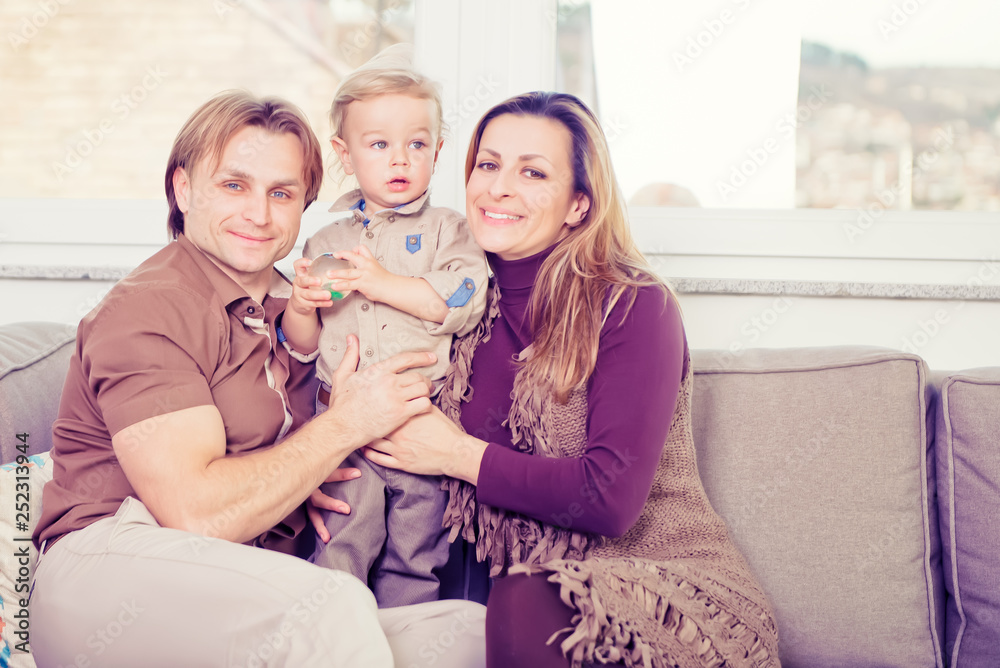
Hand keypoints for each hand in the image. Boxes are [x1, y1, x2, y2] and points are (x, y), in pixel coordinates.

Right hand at [289, 257, 334, 314]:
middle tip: (319, 281)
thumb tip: (338, 261)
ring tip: (328, 294)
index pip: (297, 266)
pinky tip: (330, 302)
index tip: (311, 262)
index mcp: (300, 275)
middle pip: (302, 281)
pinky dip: (323, 303)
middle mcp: (298, 284)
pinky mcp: (304, 304)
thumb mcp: (310, 278)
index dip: (302, 263)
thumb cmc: (309, 287)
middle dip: (310, 280)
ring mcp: (299, 294)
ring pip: (308, 294)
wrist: (300, 304)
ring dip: (319, 295)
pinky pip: (314, 303)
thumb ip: (319, 272)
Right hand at [306, 466, 361, 543]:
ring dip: (320, 526)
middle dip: (331, 504)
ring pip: (312, 514)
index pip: (328, 475)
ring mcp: (305, 500)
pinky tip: (326, 537)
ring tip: (327, 538)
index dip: (342, 474)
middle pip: (317, 498)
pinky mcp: (307, 507)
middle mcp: (308, 489)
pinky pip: (313, 518)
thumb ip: (340, 466)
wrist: (296, 469)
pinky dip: (319, 527)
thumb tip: (359, 472)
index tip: (358, 474)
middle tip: (347, 510)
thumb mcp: (326, 464)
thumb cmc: (314, 465)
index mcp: (313, 475)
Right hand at [320, 335, 434, 444]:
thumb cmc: (342, 404)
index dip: (421, 357)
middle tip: (427, 385)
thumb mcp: (342, 375)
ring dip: (426, 392)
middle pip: (418, 376)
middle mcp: (389, 382)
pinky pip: (423, 404)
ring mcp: (396, 398)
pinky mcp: (400, 413)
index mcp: (378, 371)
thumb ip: (350, 355)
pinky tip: (423, 407)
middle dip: (425, 380)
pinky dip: (426, 405)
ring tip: (425, 395)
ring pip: (423, 389)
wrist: (342, 427)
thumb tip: (351, 337)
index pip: (406, 359)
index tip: (431, 358)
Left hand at [328, 246, 392, 302]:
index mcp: (370, 260)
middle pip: (353, 256)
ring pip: (348, 272)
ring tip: (329, 274)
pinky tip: (334, 286)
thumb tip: (356, 268)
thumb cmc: (384, 280)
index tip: (348, 252)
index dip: (354, 249)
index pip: (361, 248)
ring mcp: (364, 274)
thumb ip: (365, 267)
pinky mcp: (363, 284)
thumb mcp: (376, 268)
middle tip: (335, 255)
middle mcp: (367, 265)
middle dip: (342, 254)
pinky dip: (340, 285)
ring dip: (337, 273)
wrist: (392, 288)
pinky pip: (349, 284)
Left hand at [363, 408, 486, 483]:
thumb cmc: (445, 430)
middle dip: (365, 422)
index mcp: (405, 418)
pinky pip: (380, 460)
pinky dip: (370, 455)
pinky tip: (365, 450)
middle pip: (375, 426)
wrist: (454, 451)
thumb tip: (408, 397)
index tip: (366, 404)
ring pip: (374, 443)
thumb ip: (415, 404)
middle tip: (356, 419)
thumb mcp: (430, 411)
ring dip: (364, 438)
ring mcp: (398, 450)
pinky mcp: (401, 463)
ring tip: (358, 434)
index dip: (373, 407)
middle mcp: (399, 433)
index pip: (384, 410)